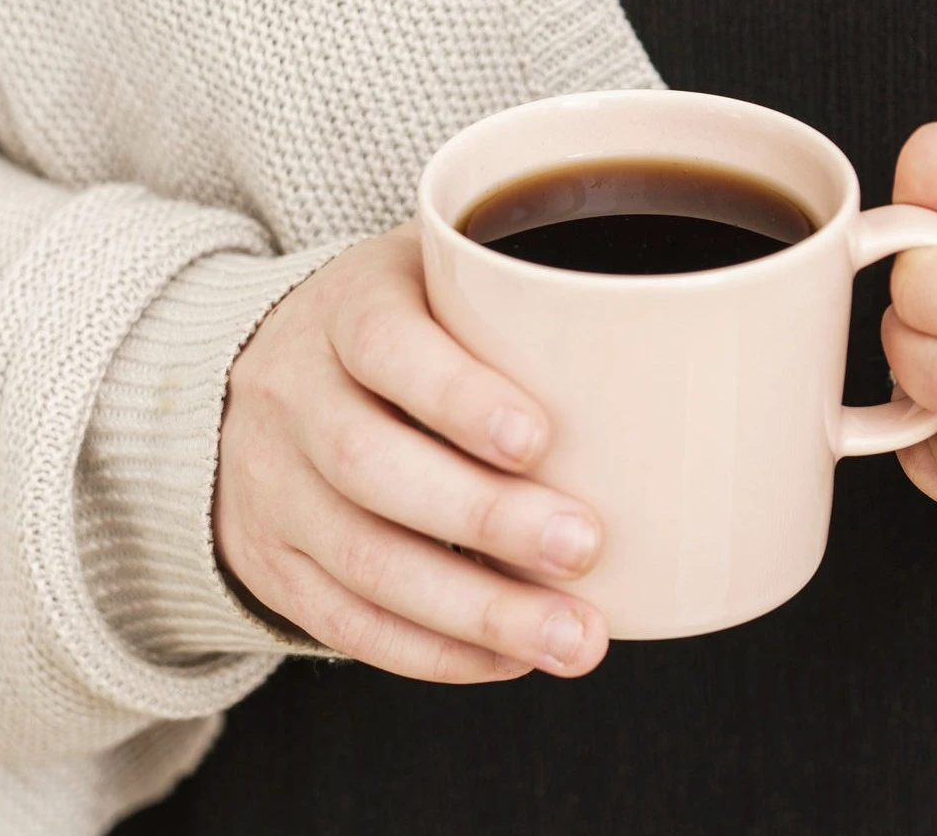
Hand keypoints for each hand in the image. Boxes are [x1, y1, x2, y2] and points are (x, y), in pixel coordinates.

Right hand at [215, 221, 608, 681]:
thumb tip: (679, 348)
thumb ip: (530, 299)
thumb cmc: (406, 326)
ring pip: (360, 558)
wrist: (257, 375)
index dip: (457, 395)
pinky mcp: (271, 561)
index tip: (540, 439)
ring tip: (572, 638)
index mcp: (346, 308)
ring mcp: (270, 484)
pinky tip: (509, 659)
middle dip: (483, 517)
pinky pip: (342, 621)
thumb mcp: (445, 278)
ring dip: (474, 609)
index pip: (384, 344)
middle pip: (369, 463)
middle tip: (585, 547)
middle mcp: (292, 395)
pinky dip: (431, 651)